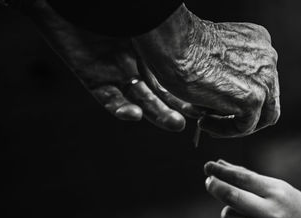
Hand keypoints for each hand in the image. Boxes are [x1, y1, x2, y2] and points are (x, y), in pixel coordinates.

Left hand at [27, 0, 198, 130]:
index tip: (209, 100)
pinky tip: (134, 114)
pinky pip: (108, 99)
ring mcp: (114, 69)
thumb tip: (196, 26)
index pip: (174, 70)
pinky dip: (121, 109)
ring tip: (175, 123)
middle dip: (179, 105)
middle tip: (197, 118)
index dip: (190, 86)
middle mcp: (136, 58)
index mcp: (151, 42)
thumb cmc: (106, 2)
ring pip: (140, 99)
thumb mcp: (148, 13)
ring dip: (157, 113)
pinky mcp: (91, 77)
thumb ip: (167, 22)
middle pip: (161, 90)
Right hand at [134, 4, 279, 137]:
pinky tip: (203, 123)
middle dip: (244, 114)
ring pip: (260, 117)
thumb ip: (228, 68)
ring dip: (233, 125)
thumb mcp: (215, 53)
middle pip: (268, 100)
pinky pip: (244, 127)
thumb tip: (226, 96)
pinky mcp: (253, 99)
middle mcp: (268, 59)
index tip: (220, 103)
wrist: (175, 44)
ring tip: (206, 123)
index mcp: (261, 43)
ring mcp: (265, 80)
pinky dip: (223, 130)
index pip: (263, 80)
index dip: (243, 96)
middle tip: (215, 119)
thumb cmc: (182, 45)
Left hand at [203, 160, 300, 217]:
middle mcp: (273, 214)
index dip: (221, 171)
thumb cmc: (290, 205)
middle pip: (231, 197)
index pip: (241, 178)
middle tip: (210, 182)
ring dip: (228, 211)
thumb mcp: (275, 186)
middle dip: (215, 187)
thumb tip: (218, 164)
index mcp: (277, 193)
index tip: (208, 166)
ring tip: (241, 211)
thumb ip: (246, 176)